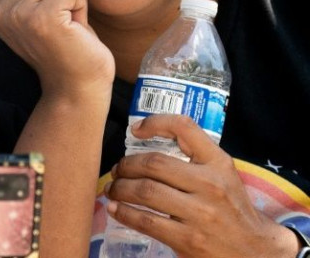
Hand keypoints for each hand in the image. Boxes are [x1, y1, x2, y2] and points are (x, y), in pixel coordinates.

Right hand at [0, 0, 113, 99]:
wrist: (76, 86)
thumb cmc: (63, 47)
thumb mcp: (37, 14)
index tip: (50, 15)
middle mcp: (0, 12)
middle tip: (63, 21)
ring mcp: (18, 15)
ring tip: (69, 24)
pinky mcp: (41, 18)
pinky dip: (81, 4)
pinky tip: (75, 28)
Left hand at [106, 115, 299, 256]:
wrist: (256, 252)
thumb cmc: (231, 209)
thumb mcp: (222, 176)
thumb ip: (194, 158)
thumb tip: (147, 142)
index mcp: (218, 163)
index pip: (184, 128)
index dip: (155, 123)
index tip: (135, 129)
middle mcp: (210, 184)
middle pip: (154, 163)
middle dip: (126, 165)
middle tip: (117, 170)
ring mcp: (200, 213)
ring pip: (145, 191)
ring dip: (120, 188)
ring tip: (113, 189)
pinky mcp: (188, 240)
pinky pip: (146, 221)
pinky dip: (124, 213)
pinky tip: (116, 210)